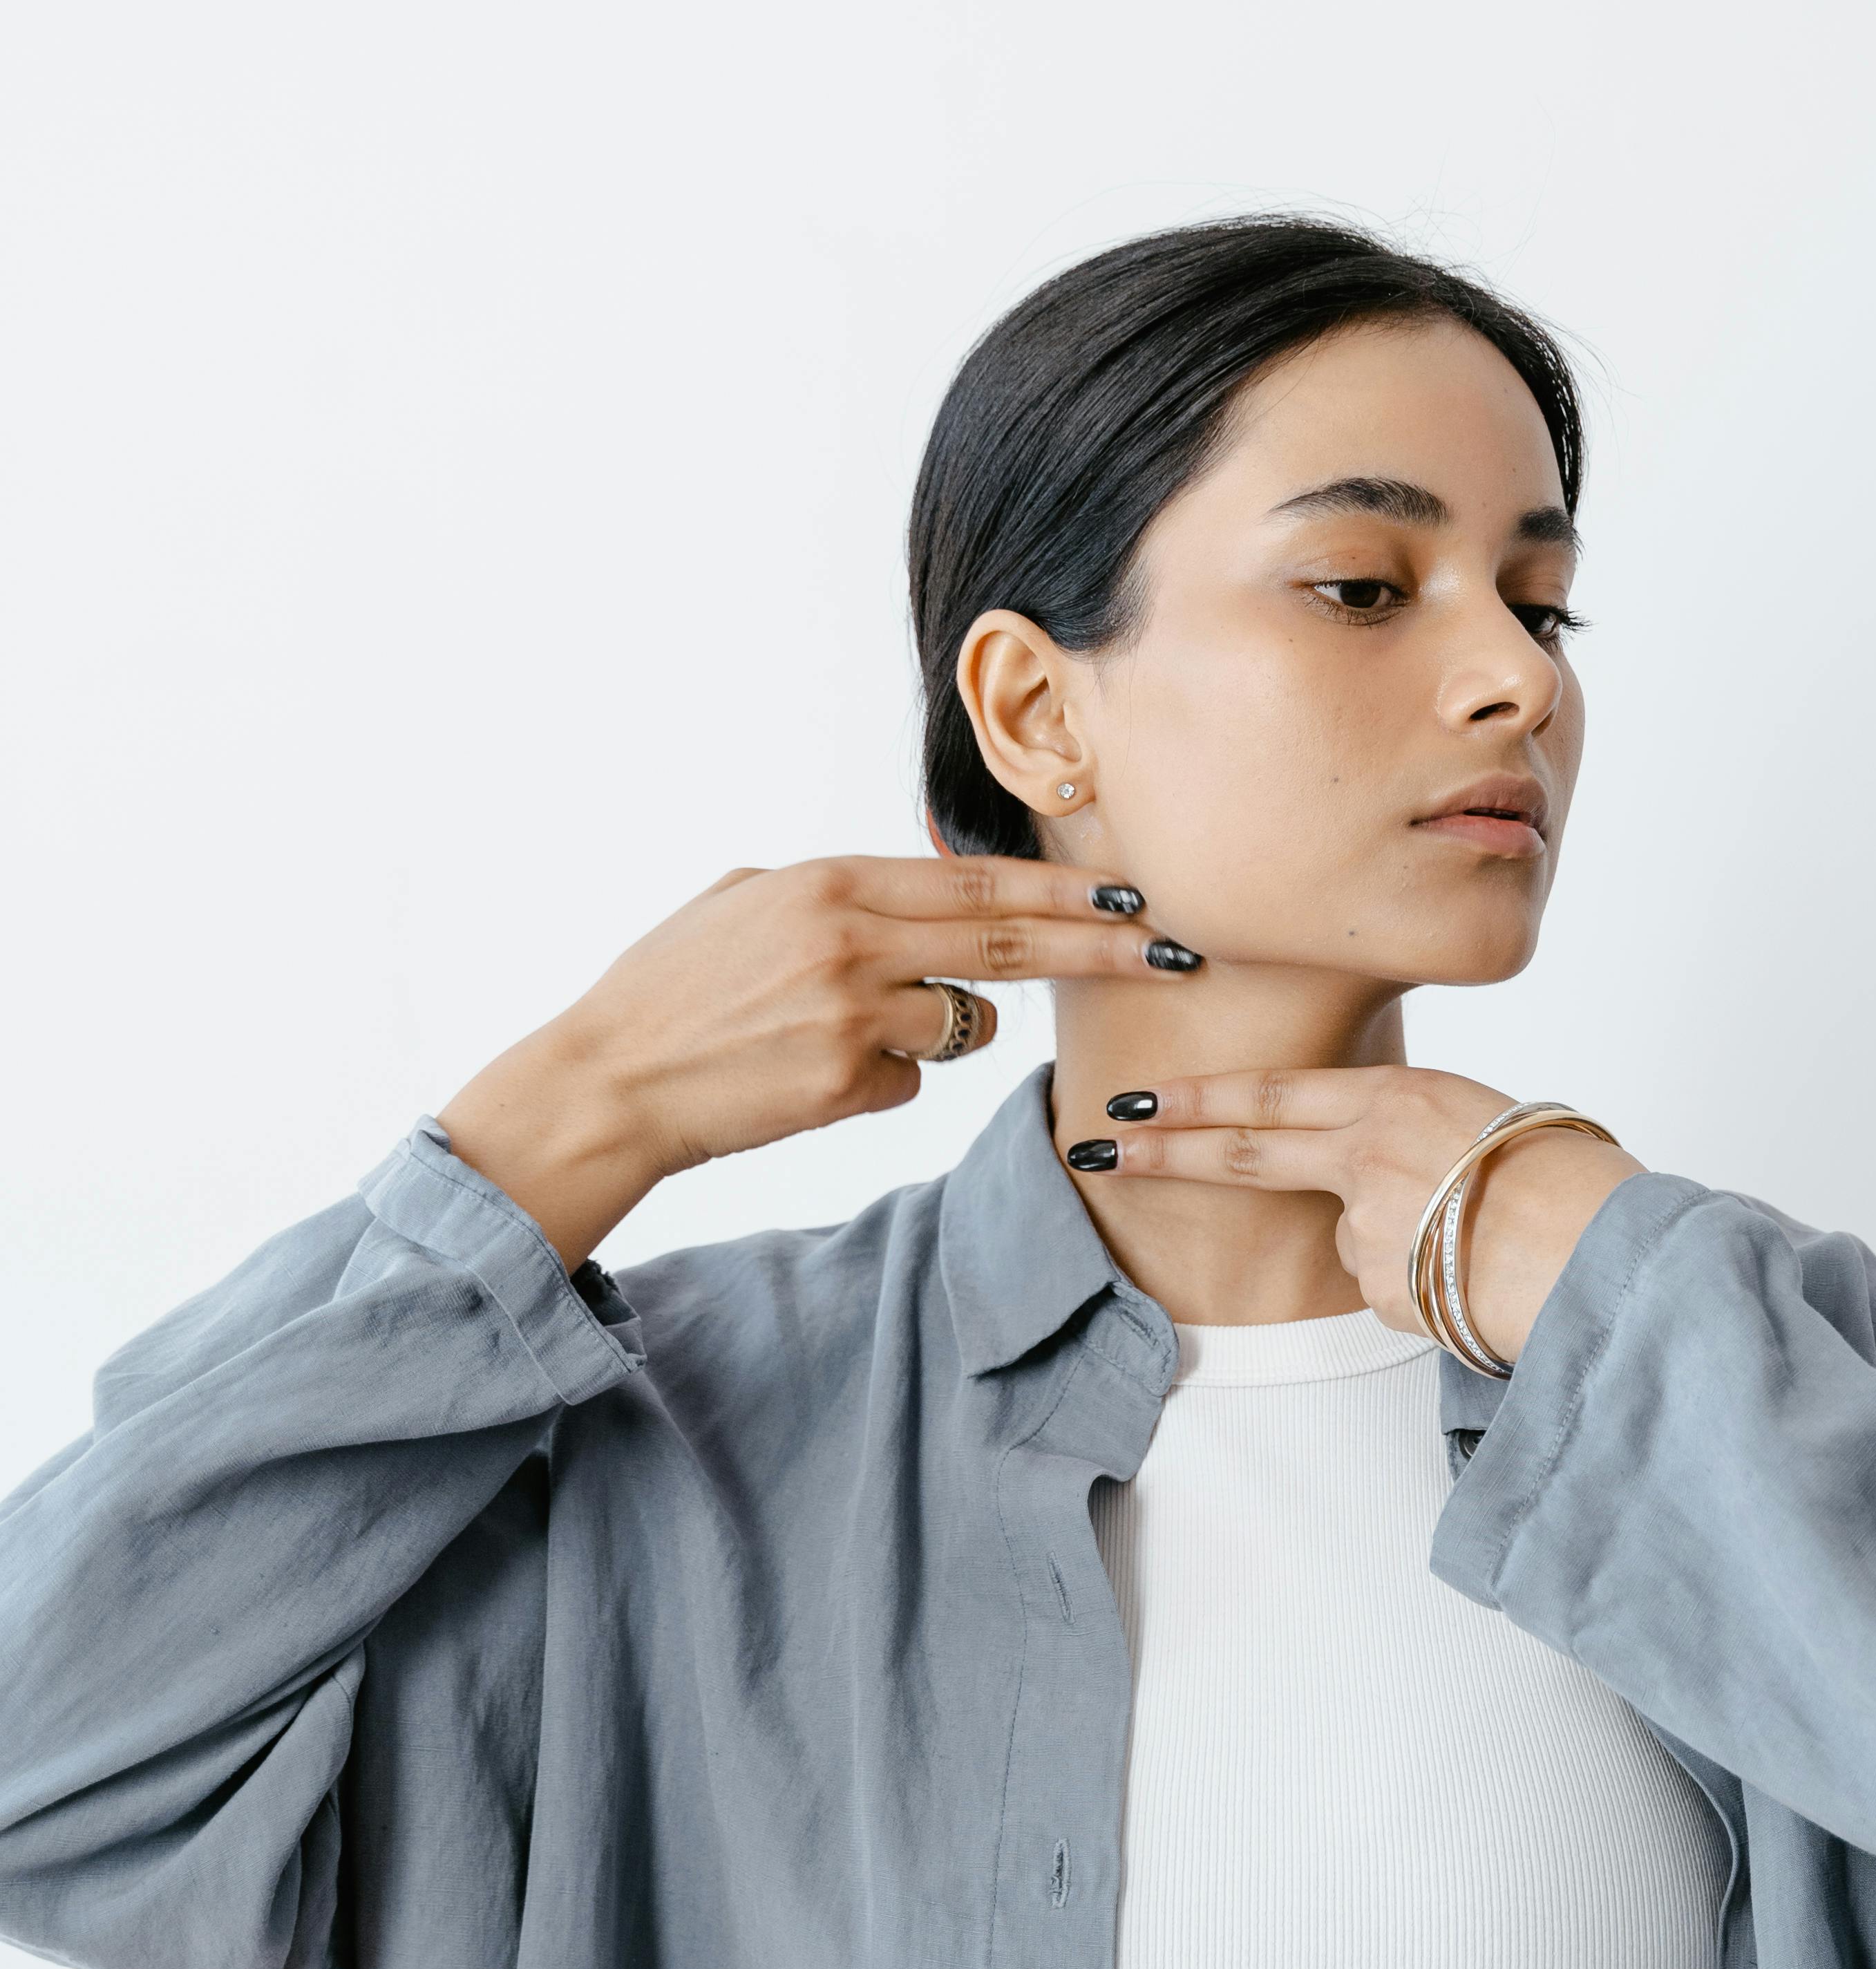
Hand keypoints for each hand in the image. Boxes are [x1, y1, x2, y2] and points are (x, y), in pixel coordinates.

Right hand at [441, 855, 1199, 1267]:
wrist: (612, 1079)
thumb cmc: (675, 988)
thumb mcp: (751, 902)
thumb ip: (844, 896)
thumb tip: (923, 900)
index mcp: (829, 884)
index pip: (978, 883)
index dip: (1063, 891)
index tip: (1132, 896)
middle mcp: (849, 942)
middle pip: (1010, 944)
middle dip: (1100, 948)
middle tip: (1171, 952)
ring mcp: (850, 1017)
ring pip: (962, 1022)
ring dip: (942, 1026)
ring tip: (841, 1026)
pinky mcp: (843, 1085)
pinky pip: (908, 1081)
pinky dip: (879, 1079)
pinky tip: (806, 1075)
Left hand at [1069, 1067, 1643, 1368]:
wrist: (1609, 1247)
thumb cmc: (1564, 1181)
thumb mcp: (1480, 1121)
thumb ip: (1404, 1132)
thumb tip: (1359, 1170)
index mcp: (1397, 1094)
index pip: (1273, 1093)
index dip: (1200, 1098)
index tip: (1137, 1099)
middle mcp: (1371, 1147)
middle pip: (1248, 1148)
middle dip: (1167, 1147)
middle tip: (1104, 1145)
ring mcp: (1371, 1218)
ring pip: (1353, 1238)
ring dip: (1400, 1250)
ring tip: (1478, 1245)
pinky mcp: (1386, 1283)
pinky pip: (1390, 1290)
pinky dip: (1424, 1290)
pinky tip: (1473, 1279)